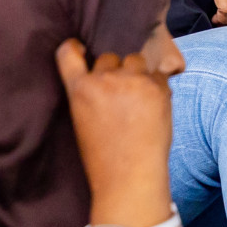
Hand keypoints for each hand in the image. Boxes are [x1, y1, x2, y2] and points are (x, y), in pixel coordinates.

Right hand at [57, 39, 173, 226]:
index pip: (67, 52)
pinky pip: (159, 75)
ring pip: (136, 60)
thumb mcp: (81, 118)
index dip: (75, 47)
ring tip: (142, 98)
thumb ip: (88, 92)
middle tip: (123, 93)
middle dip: (116, 70)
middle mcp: (103, 79)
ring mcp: (131, 81)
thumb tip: (105, 74)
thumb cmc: (103, 156)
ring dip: (139, 73)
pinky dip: (158, 86)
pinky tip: (156, 107)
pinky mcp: (156, 88)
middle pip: (109, 56)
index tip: (81, 49)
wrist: (129, 179)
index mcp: (78, 88)